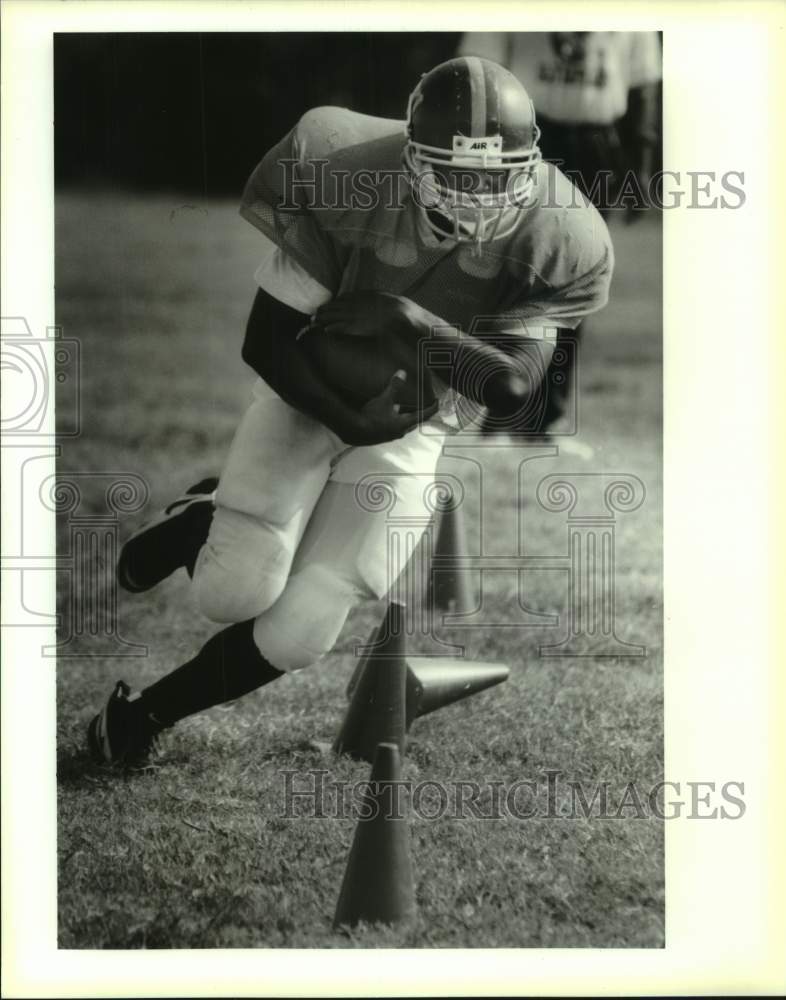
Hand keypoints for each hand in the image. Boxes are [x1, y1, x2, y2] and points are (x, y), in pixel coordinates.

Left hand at [315, 291, 433, 340]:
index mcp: (363, 295)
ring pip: (334, 315)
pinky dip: (333, 329)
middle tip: (315, 313)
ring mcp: (355, 315)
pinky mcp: (356, 326)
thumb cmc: (398, 309)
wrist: (400, 314)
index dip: (335, 302)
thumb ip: (378, 299)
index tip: (330, 305)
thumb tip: (378, 300)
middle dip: (325, 310)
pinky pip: (341, 327)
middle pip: (335, 305)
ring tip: (315, 321)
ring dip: (323, 319)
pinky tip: (326, 331)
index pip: (344, 298)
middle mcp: (356, 304)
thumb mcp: (387, 299)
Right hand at [337, 370, 438, 445]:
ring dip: (405, 417)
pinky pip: (392, 427)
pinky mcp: (381, 437)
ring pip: (402, 425)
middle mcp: (400, 432)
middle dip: (419, 413)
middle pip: (414, 422)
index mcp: (404, 423)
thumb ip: (394, 387)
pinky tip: (388, 415)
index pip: (424, 415)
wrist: (354, 432)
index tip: (437, 402)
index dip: (432, 408)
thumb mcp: (384, 400)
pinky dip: (394, 420)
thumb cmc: (371, 417)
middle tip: (423, 404)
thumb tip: (402, 373)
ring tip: (403, 407)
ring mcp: (390, 436)